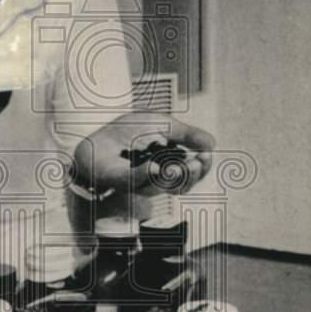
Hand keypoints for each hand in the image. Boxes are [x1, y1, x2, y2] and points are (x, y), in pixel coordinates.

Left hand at [73, 112, 215, 203]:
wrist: (98, 135)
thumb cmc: (128, 132)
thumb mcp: (162, 124)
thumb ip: (187, 134)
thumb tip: (213, 144)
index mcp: (169, 166)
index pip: (192, 174)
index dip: (202, 168)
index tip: (206, 156)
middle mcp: (157, 179)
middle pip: (182, 186)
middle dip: (191, 175)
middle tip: (196, 162)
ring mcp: (139, 182)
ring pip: (162, 187)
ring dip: (173, 178)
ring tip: (178, 166)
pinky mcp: (120, 181)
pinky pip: (135, 182)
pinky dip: (146, 175)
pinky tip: (155, 167)